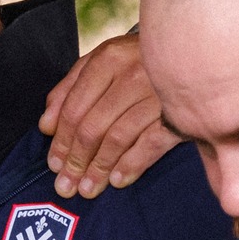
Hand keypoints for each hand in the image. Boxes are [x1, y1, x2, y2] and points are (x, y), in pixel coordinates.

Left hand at [38, 31, 179, 198]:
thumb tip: (46, 126)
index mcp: (107, 60)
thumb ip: (68, 90)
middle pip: (93, 127)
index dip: (61, 141)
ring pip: (118, 138)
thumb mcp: (99, 61)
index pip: (74, 108)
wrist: (192, 50)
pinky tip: (118, 181)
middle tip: (66, 185)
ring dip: (99, 168)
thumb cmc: (136, 60)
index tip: (53, 165)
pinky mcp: (180, 113)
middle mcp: (130, 75)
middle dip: (76, 161)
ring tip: (87, 189)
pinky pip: (151, 143)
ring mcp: (157, 94)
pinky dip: (133, 164)